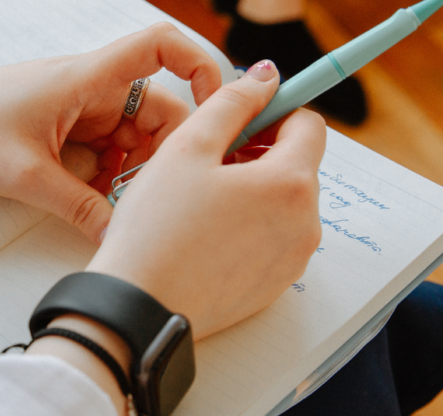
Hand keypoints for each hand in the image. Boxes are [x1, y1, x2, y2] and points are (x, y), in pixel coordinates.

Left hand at [0, 23, 220, 242]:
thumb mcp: (27, 176)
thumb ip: (80, 207)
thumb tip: (119, 237)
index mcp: (87, 78)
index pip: (159, 46)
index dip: (200, 64)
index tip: (218, 105)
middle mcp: (92, 87)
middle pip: (159, 109)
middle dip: (162, 153)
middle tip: (149, 194)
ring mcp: (82, 108)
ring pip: (135, 136)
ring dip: (134, 169)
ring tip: (113, 201)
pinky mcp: (70, 128)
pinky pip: (109, 149)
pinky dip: (111, 174)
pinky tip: (94, 198)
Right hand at [87, 60, 325, 339]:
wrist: (139, 307)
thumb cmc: (156, 228)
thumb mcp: (187, 148)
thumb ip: (231, 103)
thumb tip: (265, 77)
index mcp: (290, 183)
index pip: (308, 125)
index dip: (272, 113)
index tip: (237, 121)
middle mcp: (305, 224)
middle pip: (296, 166)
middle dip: (258, 154)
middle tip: (206, 163)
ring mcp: (292, 260)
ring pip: (282, 204)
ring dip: (252, 191)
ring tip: (200, 202)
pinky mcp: (273, 286)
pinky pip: (271, 240)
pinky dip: (247, 227)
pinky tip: (204, 235)